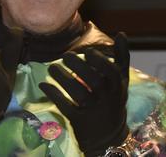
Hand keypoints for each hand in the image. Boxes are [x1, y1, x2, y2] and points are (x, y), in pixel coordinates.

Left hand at [40, 33, 129, 155]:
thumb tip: (121, 33)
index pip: (111, 72)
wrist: (109, 133)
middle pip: (93, 81)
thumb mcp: (122, 79)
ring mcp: (92, 110)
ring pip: (78, 93)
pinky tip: (44, 85)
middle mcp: (106, 98)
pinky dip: (53, 94)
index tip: (86, 51)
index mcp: (117, 86)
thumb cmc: (114, 99)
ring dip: (63, 79)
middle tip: (65, 55)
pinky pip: (65, 106)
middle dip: (78, 66)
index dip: (99, 61)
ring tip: (51, 67)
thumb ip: (122, 56)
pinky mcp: (78, 120)